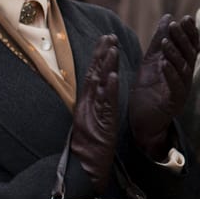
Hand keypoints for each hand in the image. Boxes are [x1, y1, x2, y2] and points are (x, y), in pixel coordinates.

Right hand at [69, 34, 119, 189]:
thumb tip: (101, 86)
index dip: (99, 55)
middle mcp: (88, 102)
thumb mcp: (92, 117)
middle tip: (110, 35)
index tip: (106, 38)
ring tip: (112, 49)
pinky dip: (109, 89)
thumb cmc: (90, 142)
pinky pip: (105, 103)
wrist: (85, 163)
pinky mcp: (101, 121)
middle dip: (102, 54)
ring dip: (106, 66)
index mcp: (87, 100)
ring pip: (99, 85)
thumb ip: (96, 101)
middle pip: (94, 73)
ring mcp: (93, 110)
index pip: (93, 73)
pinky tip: (114, 76)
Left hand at [128, 14, 199, 157]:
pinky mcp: (174, 103)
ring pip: (184, 70)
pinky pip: (175, 87)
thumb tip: (167, 17)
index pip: (191, 47)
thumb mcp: (151, 61)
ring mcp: (181, 91)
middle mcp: (185, 78)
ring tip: (166, 41)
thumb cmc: (147, 91)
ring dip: (175, 54)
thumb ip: (159, 41)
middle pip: (189, 55)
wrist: (141, 121)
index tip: (186, 18)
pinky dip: (171, 74)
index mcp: (182, 68)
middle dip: (183, 39)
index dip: (190, 33)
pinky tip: (164, 64)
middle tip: (175, 25)